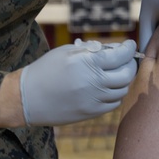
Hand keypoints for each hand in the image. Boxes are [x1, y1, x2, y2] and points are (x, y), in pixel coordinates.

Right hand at [19, 40, 138, 125]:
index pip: (121, 55)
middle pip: (127, 74)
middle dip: (130, 64)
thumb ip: (92, 50)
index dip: (129, 49)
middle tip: (126, 60)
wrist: (28, 97)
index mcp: (87, 62)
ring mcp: (94, 99)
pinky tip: (107, 88)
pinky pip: (114, 103)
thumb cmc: (46, 70)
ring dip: (123, 80)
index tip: (130, 45)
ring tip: (115, 74)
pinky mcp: (91, 113)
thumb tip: (114, 49)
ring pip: (122, 90)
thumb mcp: (67, 52)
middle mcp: (93, 81)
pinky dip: (115, 94)